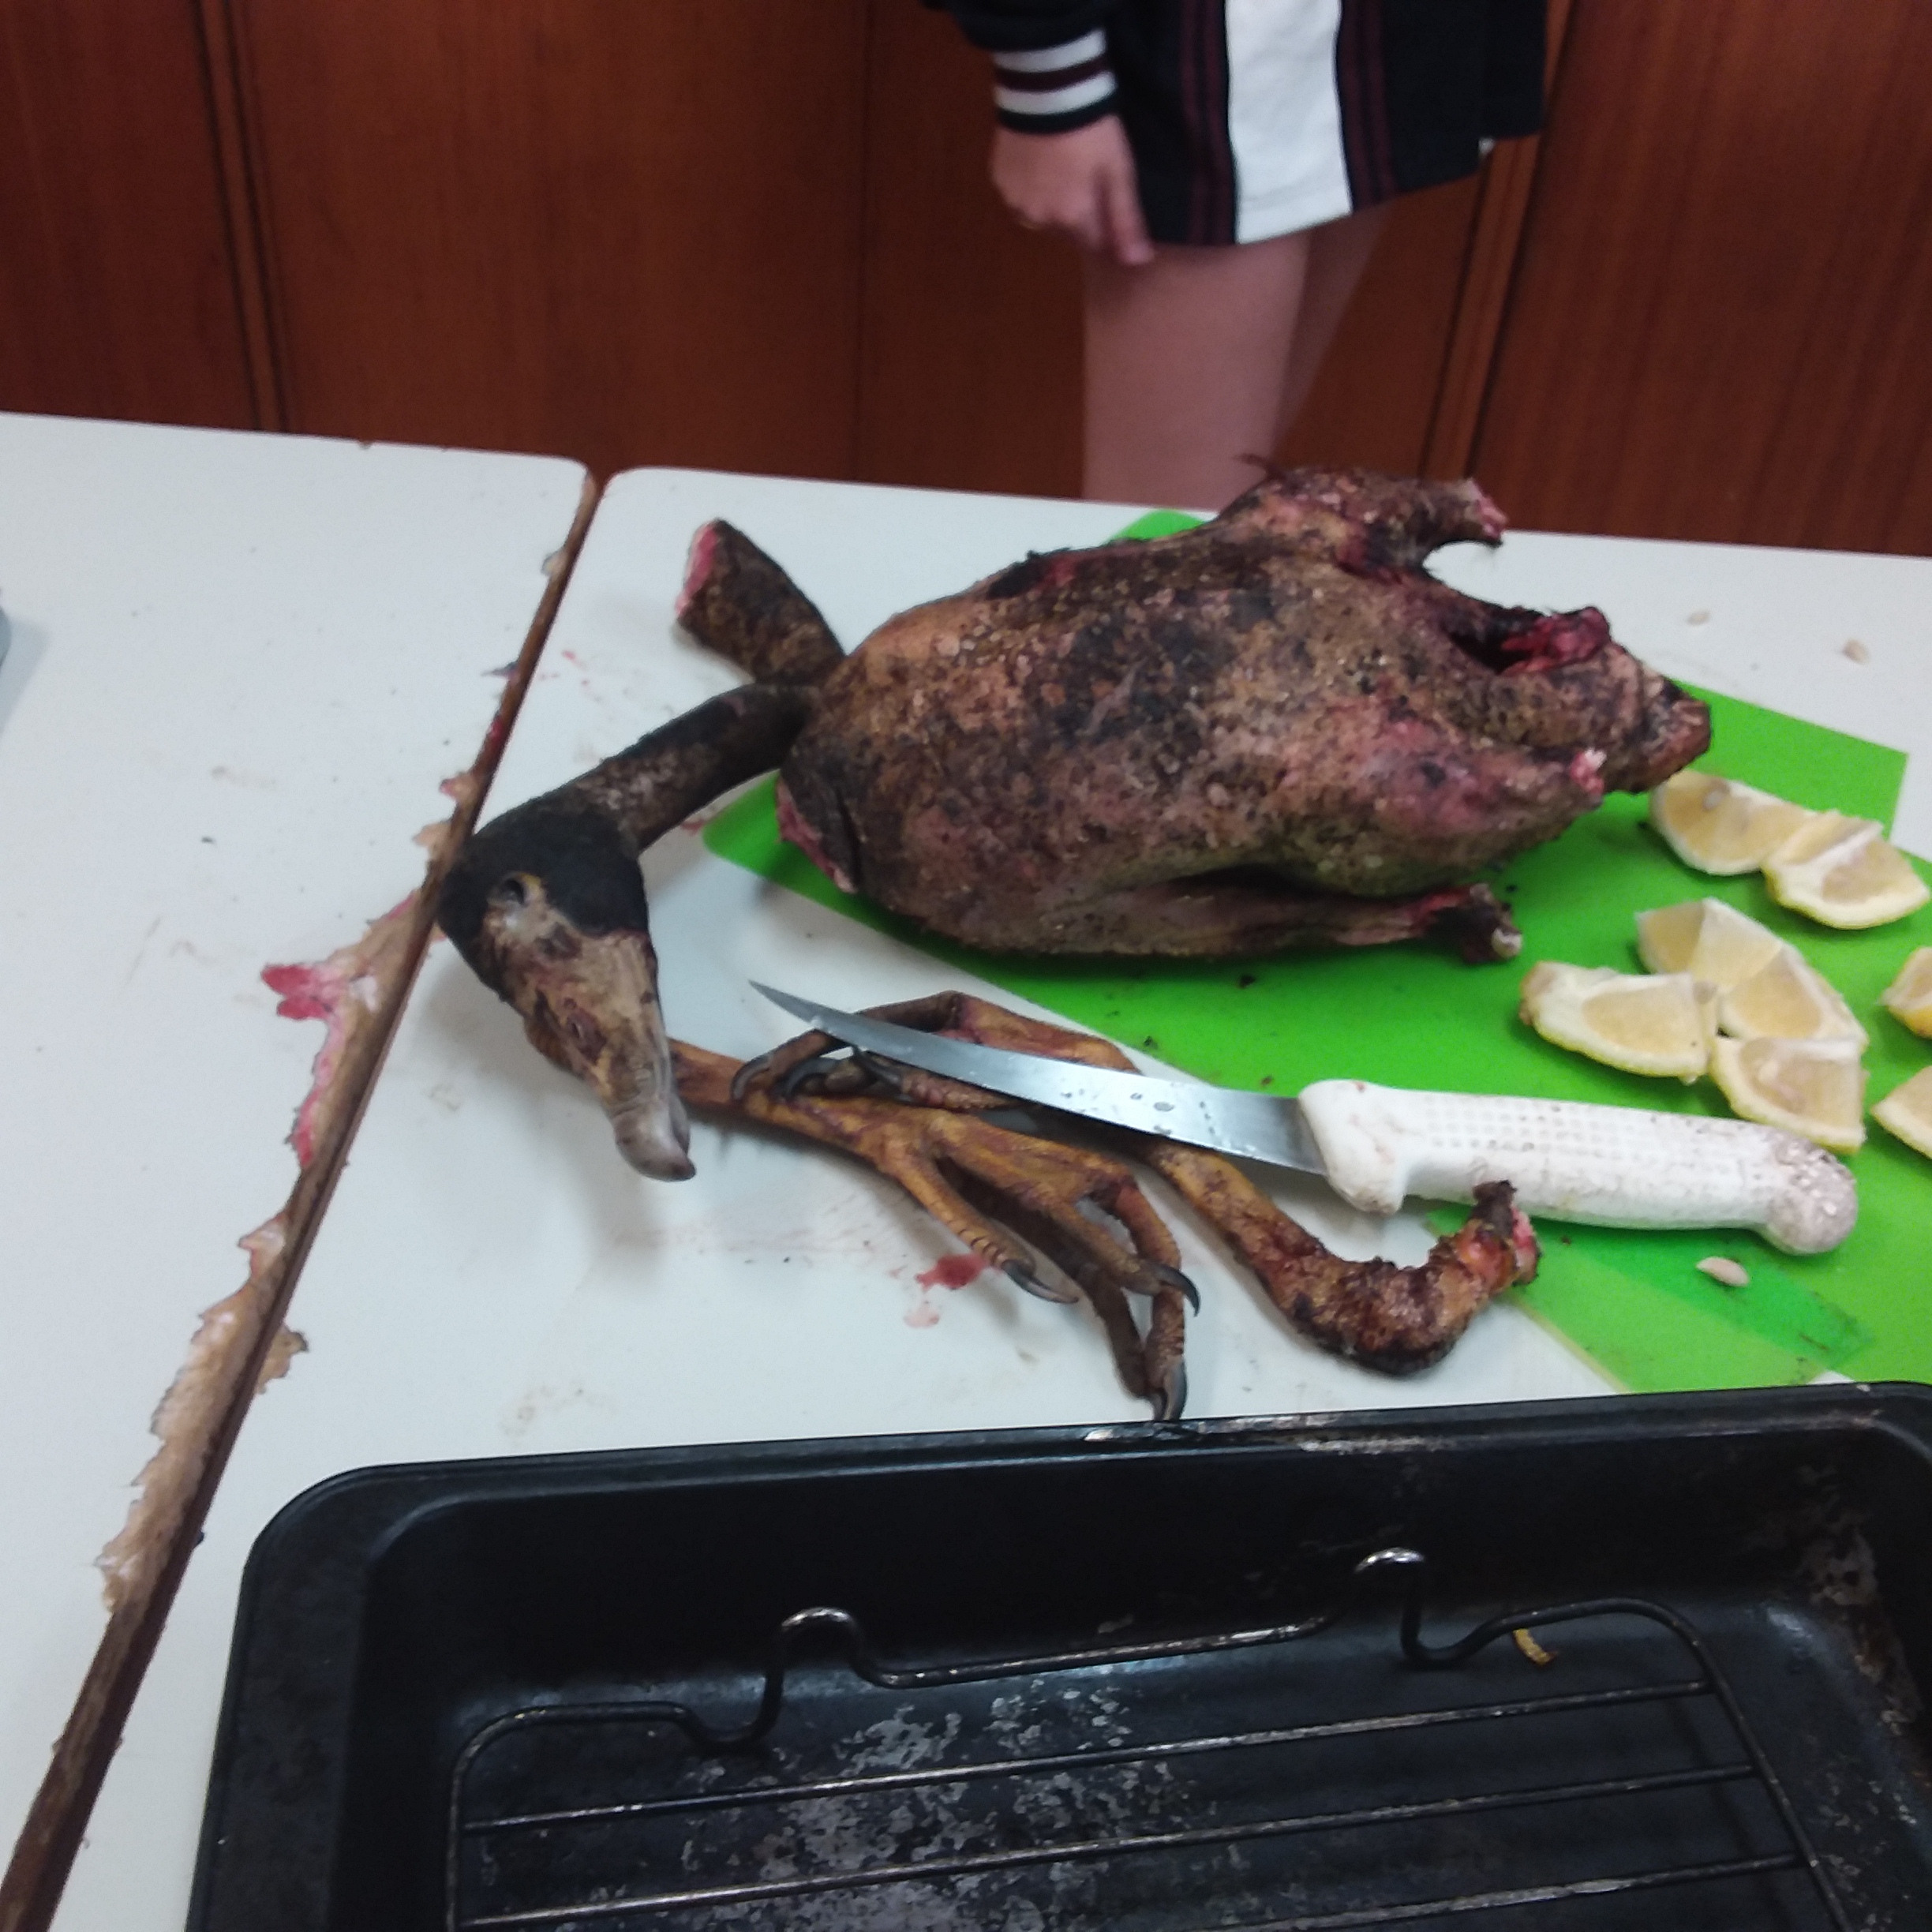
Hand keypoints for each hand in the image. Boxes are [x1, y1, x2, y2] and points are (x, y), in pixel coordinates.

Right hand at [989, 117, 1153, 266]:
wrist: (1047, 89)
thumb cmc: (1091, 132)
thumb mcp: (1118, 173)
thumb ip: (1126, 221)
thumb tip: (1138, 263)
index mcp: (1072, 220)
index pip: (1095, 244)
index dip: (1106, 224)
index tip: (1110, 198)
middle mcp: (1040, 220)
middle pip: (1067, 231)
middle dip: (1078, 214)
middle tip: (1086, 176)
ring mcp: (1015, 201)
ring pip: (1042, 216)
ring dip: (1052, 203)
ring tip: (1061, 168)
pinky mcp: (999, 180)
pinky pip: (1020, 196)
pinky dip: (1031, 186)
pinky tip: (1040, 160)